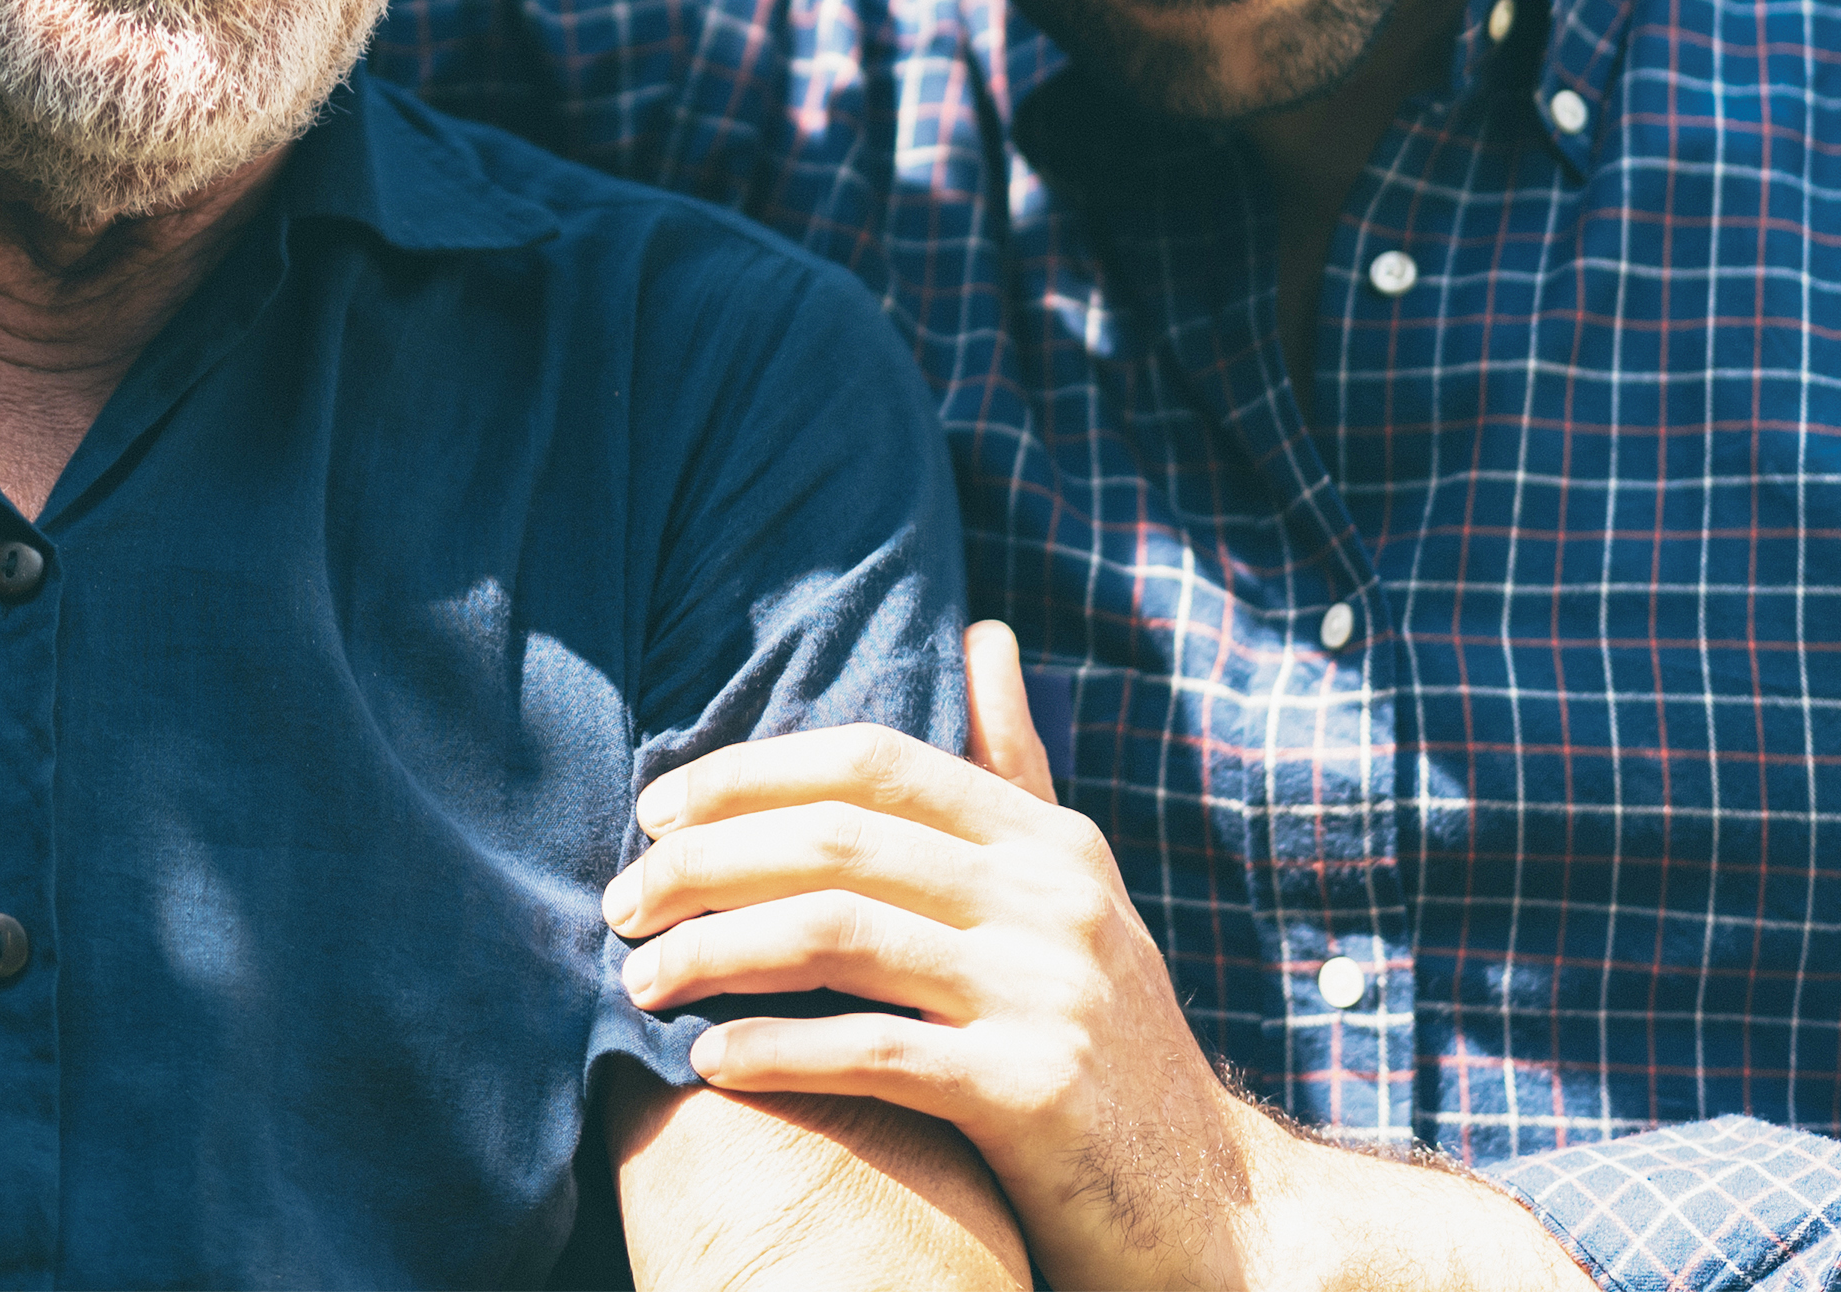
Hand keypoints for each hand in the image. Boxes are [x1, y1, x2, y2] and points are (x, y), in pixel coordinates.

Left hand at [616, 624, 1267, 1289]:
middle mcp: (1055, 902)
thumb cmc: (1114, 1043)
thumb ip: (1016, 773)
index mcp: (1052, 844)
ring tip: (638, 982)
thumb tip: (985, 632)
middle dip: (701, 866)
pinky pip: (873, 1052)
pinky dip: (775, 1052)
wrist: (1223, 1207)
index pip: (872, 762)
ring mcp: (1050, 994)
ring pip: (836, 935)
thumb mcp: (1077, 895)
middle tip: (617, 905)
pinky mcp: (1035, 1094)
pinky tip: (708, 1063)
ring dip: (711, 955)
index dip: (747, 774)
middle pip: (835, 840)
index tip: (652, 810)